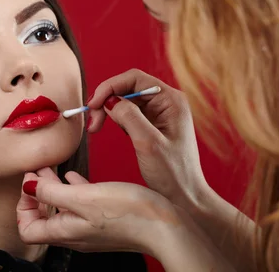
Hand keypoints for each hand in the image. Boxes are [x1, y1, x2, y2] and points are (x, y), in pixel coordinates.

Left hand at [16, 169, 179, 254]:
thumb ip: (52, 193)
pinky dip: (75, 191)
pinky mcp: (107, 222)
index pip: (28, 229)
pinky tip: (77, 177)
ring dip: (54, 191)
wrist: (164, 226)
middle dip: (37, 194)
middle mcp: (76, 235)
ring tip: (53, 171)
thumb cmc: (127, 212)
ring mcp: (92, 230)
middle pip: (44, 219)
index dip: (23, 205)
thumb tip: (27, 187)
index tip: (30, 182)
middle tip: (37, 171)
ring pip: (63, 211)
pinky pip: (82, 207)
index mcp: (66, 232)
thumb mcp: (83, 198)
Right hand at [87, 69, 208, 210]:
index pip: (135, 79)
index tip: (93, 104)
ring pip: (126, 101)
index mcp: (172, 100)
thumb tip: (110, 101)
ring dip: (108, 111)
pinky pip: (129, 113)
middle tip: (92, 122)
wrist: (185, 199)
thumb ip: (130, 117)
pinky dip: (115, 120)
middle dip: (107, 100)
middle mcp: (167, 102)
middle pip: (128, 88)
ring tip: (96, 128)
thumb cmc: (174, 174)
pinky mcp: (153, 126)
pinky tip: (111, 131)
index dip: (110, 86)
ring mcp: (160, 114)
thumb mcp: (148, 144)